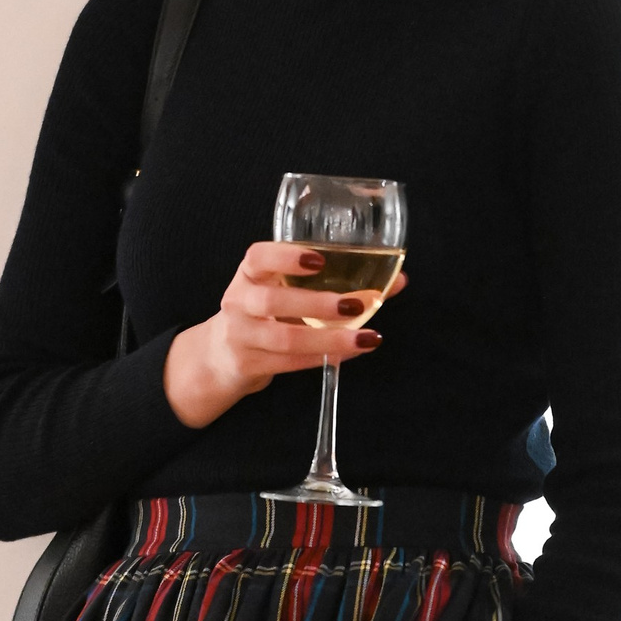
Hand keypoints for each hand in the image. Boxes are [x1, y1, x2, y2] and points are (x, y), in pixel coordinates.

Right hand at [164, 241, 406, 430]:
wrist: (222, 355)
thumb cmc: (266, 314)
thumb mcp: (285, 291)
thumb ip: (334, 282)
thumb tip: (398, 280)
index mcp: (249, 274)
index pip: (258, 257)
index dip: (286, 256)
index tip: (318, 258)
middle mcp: (239, 302)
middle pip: (272, 302)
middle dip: (316, 303)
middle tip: (355, 303)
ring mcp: (241, 335)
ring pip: (285, 339)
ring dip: (329, 339)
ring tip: (364, 337)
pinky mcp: (249, 364)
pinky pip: (289, 363)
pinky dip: (323, 358)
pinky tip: (350, 353)